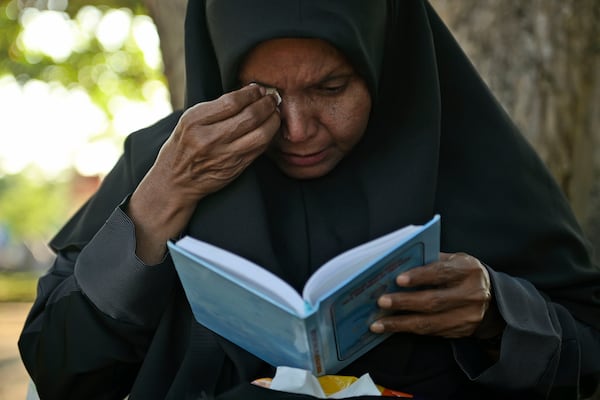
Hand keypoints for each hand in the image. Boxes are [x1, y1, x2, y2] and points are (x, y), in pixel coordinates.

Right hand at [128, 84, 280, 262]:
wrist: (176, 181)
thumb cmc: (183, 145)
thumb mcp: (189, 121)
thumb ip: (215, 108)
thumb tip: (249, 92)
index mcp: (195, 122)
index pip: (232, 102)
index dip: (250, 93)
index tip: (258, 89)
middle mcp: (209, 139)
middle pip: (250, 117)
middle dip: (266, 104)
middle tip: (272, 98)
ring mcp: (224, 156)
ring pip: (260, 134)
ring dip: (273, 121)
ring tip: (275, 113)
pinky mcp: (235, 168)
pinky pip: (259, 149)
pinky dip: (268, 136)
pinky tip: (269, 129)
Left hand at [370, 252, 502, 338]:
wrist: (493, 299)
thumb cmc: (463, 273)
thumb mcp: (454, 260)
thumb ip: (431, 261)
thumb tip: (398, 264)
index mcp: (468, 270)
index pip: (442, 273)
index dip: (419, 276)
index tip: (398, 279)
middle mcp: (471, 295)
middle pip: (434, 301)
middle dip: (404, 302)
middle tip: (381, 301)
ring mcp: (467, 317)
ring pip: (430, 323)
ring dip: (401, 324)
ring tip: (378, 323)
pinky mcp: (461, 332)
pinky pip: (431, 332)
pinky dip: (408, 330)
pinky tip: (392, 327)